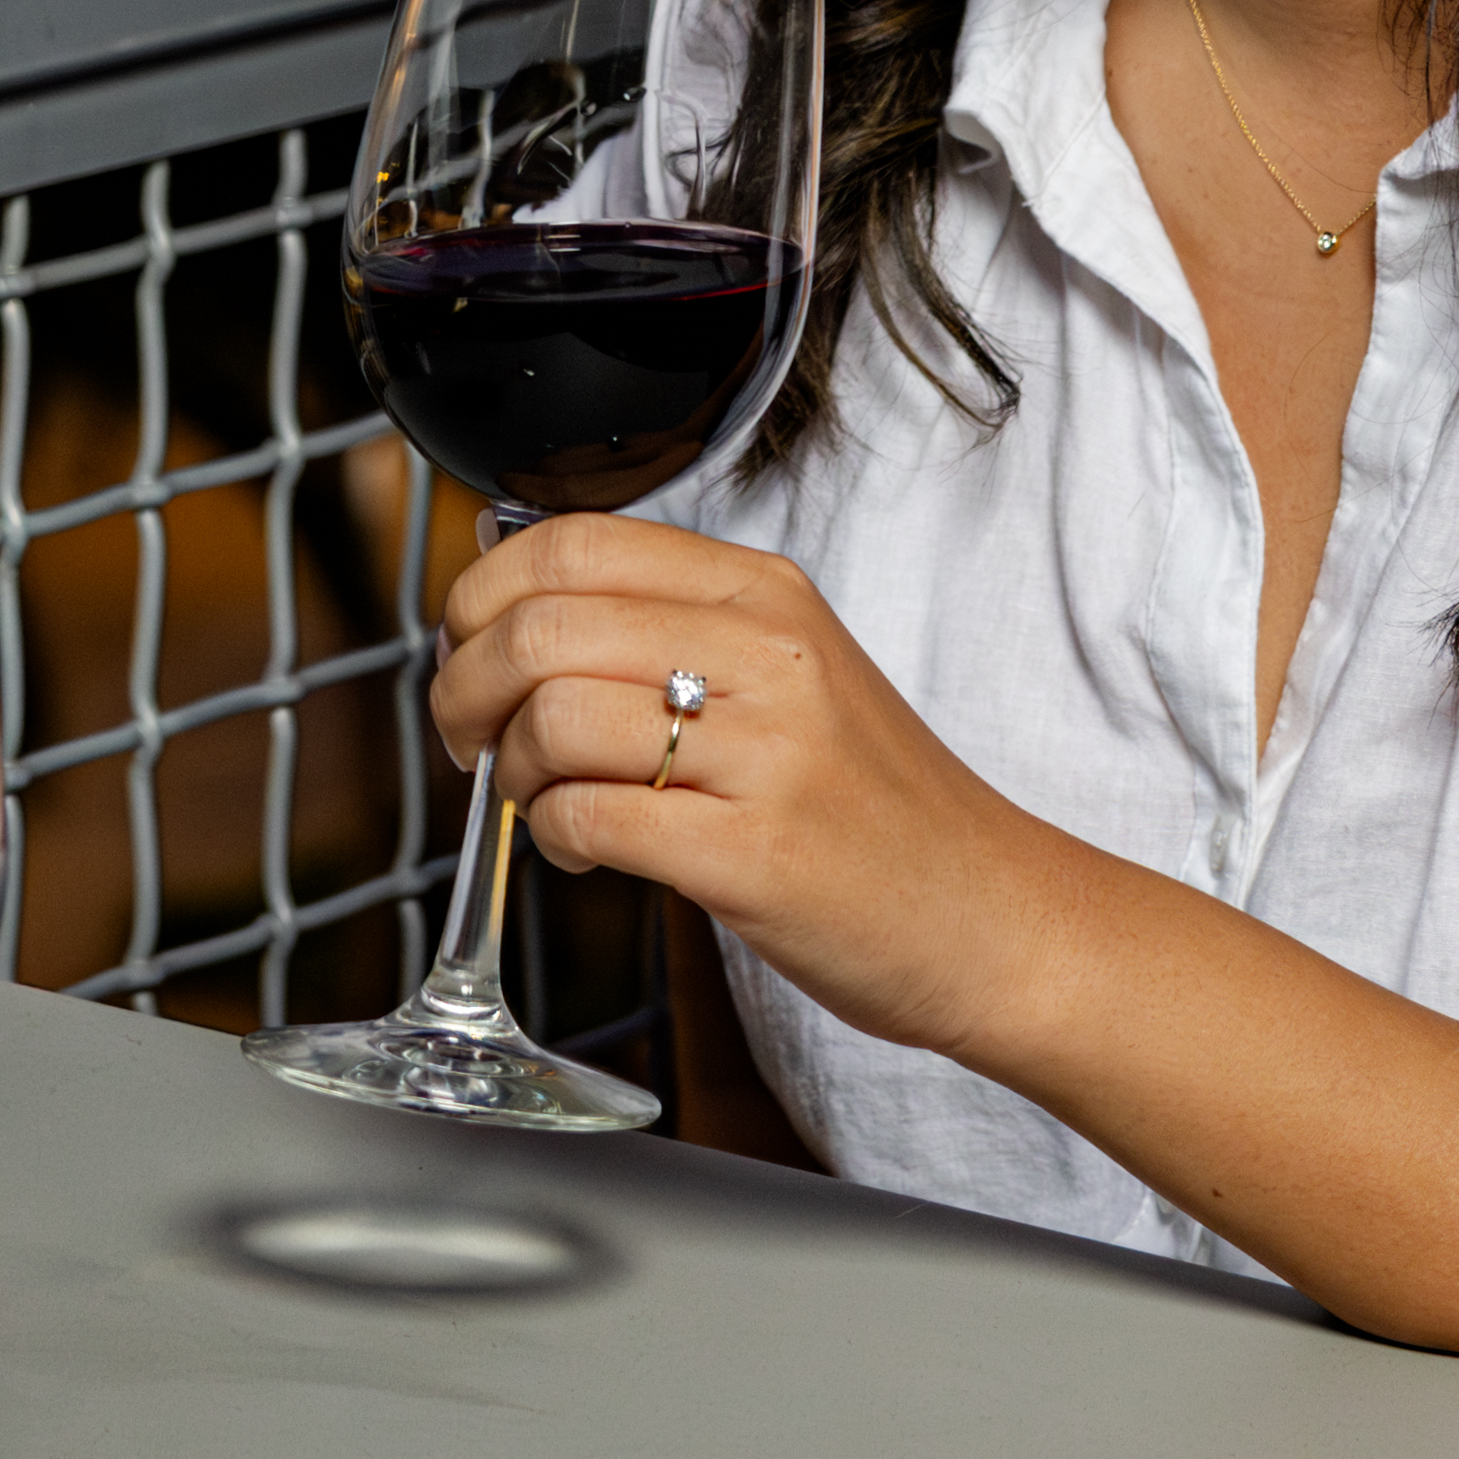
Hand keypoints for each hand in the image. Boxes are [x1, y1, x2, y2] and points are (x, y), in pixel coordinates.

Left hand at [438, 513, 1109, 1066]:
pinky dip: (554, 837)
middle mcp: (768, 654)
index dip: (480, 597)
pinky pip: (589, 819)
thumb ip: (671, 628)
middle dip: (464, 689)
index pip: (569, 543)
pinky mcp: (755, 856)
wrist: (993, 916)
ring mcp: (765, 755)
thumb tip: (511, 617)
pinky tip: (584, 849)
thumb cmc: (873, 804)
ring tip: (540, 800)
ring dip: (508, 771)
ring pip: (551, 720)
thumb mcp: (788, 672)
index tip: (468, 648)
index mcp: (763, 593)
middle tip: (469, 737)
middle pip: (538, 629)